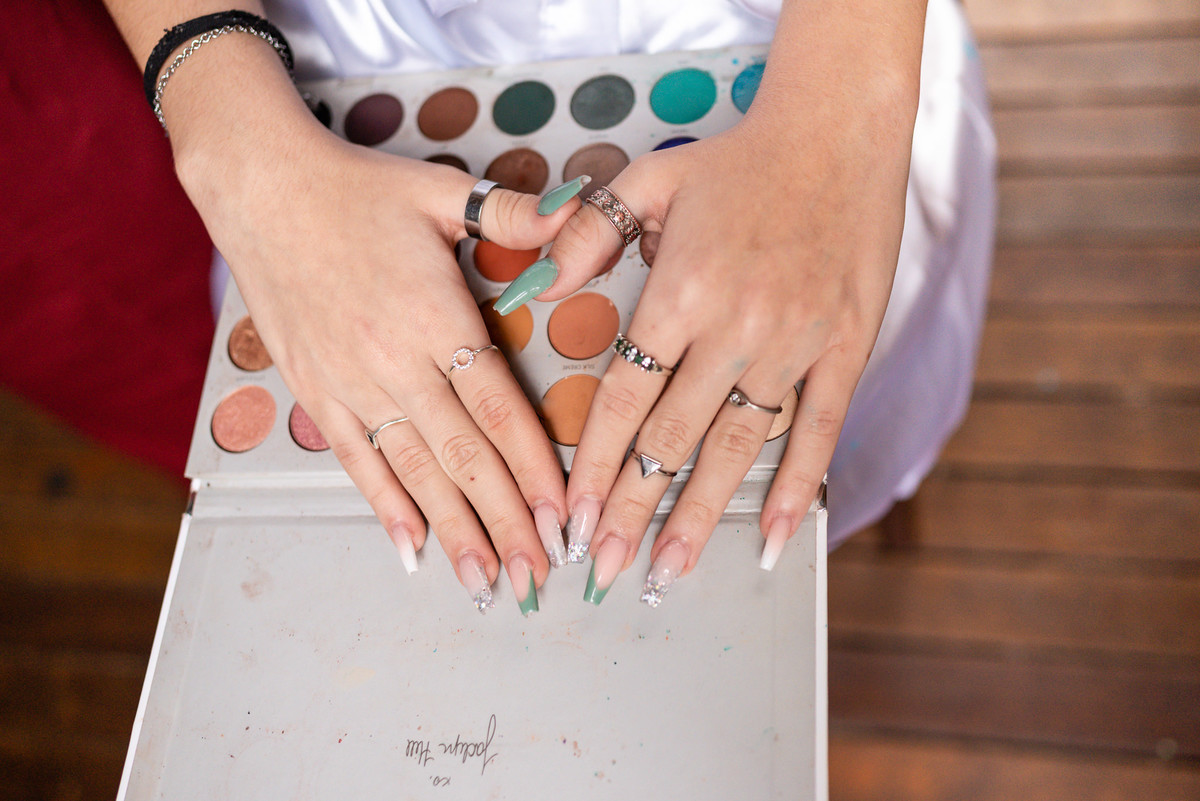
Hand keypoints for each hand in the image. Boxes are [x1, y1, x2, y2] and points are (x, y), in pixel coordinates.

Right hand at [172, 64, 581, 613]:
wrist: (262, 191)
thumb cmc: (357, 191)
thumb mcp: (442, 190)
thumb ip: (515, 214)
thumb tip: (577, 217)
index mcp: (436, 315)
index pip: (499, 408)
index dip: (535, 468)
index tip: (563, 516)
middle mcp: (395, 361)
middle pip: (464, 455)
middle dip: (506, 522)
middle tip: (537, 576)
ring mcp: (352, 384)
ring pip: (414, 471)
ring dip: (453, 531)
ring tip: (485, 582)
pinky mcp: (317, 393)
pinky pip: (357, 462)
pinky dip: (385, 508)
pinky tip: (411, 550)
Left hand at [503, 32, 921, 603]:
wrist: (838, 134)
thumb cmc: (737, 161)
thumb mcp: (649, 180)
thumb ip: (587, 235)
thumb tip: (537, 286)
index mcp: (682, 290)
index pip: (626, 397)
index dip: (594, 464)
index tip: (572, 515)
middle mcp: (736, 326)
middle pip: (673, 437)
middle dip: (633, 508)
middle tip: (606, 566)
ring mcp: (796, 342)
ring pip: (738, 446)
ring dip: (702, 514)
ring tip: (672, 568)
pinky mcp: (845, 348)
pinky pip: (819, 431)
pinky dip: (800, 488)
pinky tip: (778, 540)